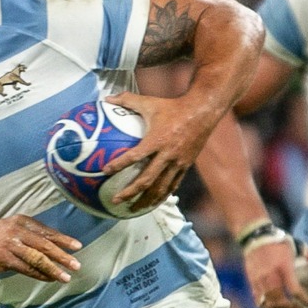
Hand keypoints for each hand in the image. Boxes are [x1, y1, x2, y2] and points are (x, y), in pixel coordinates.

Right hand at [0, 215, 81, 281]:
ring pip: (37, 258)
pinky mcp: (5, 259)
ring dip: (53, 269)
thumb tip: (54, 243)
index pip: (46, 231)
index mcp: (21, 221)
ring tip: (66, 276)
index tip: (77, 246)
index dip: (63, 239)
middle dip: (62, 256)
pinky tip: (49, 278)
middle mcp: (17, 231)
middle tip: (76, 264)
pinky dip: (40, 274)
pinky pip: (27, 268)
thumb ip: (30, 233)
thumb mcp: (12, 228)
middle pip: (45, 245)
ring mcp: (10, 245)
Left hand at [103, 92, 213, 212]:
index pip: (135, 156)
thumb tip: (106, 98)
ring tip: (132, 209)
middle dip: (130, 192)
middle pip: (147, 180)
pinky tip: (152, 202)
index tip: (104, 171)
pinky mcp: (186, 165)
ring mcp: (178, 162)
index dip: (119, 164)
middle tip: (115, 200)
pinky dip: (162, 195)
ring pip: (161, 187)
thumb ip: (127, 100)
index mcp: (157, 140)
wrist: (203, 111)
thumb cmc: (173, 106)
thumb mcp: (149, 102)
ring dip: (145, 200)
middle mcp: (168, 154)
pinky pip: (173, 185)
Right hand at [244, 237, 307, 307]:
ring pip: (267, 302)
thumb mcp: (298, 246)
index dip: (304, 299)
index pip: (294, 288)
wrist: (255, 237)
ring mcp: (259, 279)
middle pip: (279, 300)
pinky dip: (265, 307)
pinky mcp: (250, 281)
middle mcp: (270, 275)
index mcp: (284, 266)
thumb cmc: (279, 242)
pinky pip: (256, 299)